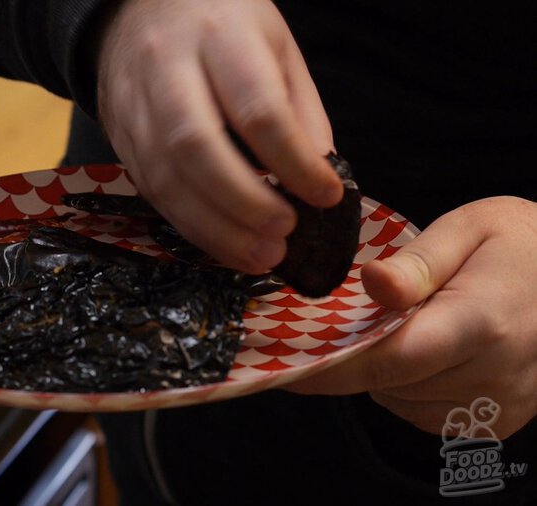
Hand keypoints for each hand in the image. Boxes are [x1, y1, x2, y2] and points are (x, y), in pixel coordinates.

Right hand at [96, 0, 342, 272]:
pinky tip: (224, 243)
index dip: (294, 161)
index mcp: (219, 36)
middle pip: (197, 147)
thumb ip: (297, 112)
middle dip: (245, 203)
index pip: (257, 108)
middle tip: (284, 235)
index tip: (326, 196)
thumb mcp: (275, 46)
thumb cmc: (220, 26)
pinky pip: (151, 191)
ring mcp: (133, 105)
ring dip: (216, 229)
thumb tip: (317, 183)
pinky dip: (191, 225)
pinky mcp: (118, 138)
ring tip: (261, 257)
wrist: (135, 10)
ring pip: (166, 178)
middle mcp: (166, 68)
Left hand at [285, 197, 536, 438]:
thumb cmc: (525, 244)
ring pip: (402, 403)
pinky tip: (425, 353)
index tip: (286, 363)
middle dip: (354, 358)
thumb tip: (369, 283)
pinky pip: (427, 414)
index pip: (386, 360)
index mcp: (481, 322)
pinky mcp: (499, 420)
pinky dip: (410, 389)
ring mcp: (499, 404)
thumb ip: (417, 264)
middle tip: (347, 321)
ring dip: (384, 373)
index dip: (330, 367)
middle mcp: (493, 374)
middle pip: (389, 384)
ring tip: (402, 327)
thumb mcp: (470, 229)